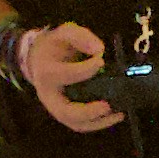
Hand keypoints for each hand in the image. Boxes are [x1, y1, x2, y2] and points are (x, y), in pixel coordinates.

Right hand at [14, 20, 119, 134]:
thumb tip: (99, 50)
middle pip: (65, 111)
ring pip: (75, 123)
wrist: (41, 59)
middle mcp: (48, 95)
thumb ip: (81, 37)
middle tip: (107, 105)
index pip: (65, 75)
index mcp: (47, 72)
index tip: (101, 61)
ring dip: (97, 121)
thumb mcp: (65, 33)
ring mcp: (56, 108)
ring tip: (118, 113)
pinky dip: (99, 123)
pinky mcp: (65, 114)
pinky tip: (116, 115)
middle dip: (87, 111)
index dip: (85, 70)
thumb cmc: (55, 46)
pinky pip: (81, 125)